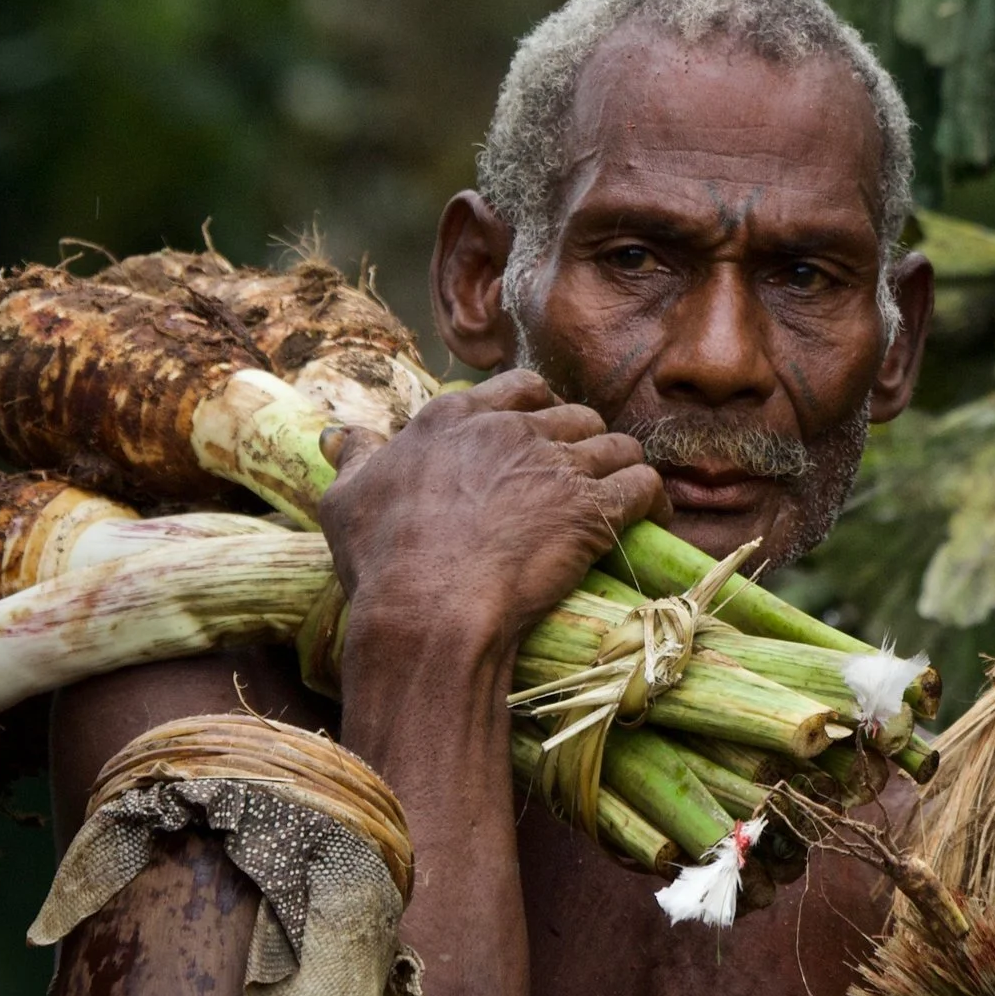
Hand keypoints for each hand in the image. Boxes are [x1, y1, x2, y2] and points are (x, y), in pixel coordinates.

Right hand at [319, 369, 668, 657]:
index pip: (519, 386)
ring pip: (615, 446)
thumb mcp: (346, 500)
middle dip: (582, 441)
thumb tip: (341, 434)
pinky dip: (652, 499)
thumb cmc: (381, 560)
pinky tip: (652, 516)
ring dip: (620, 467)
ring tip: (620, 494)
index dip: (538, 406)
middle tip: (580, 474)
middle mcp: (511, 431)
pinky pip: (643, 486)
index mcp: (454, 418)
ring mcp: (556, 466)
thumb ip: (356, 459)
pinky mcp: (593, 507)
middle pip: (574, 415)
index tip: (541, 431)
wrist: (427, 609)